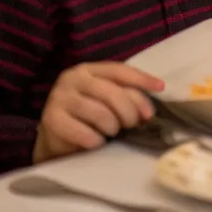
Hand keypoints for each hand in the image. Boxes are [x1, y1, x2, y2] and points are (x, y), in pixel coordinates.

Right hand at [34, 62, 164, 163]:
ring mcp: (59, 98)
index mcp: (88, 69)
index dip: (141, 79)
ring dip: (112, 126)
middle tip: (134, 123)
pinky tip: (98, 142)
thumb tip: (148, 112)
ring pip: (99, 112)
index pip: (119, 70)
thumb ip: (127, 96)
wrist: (56, 137)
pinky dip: (96, 139)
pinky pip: (83, 132)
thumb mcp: (107, 100)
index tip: (160, 88)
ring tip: (113, 131)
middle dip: (129, 110)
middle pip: (111, 92)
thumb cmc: (87, 115)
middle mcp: (72, 78)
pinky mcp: (51, 120)